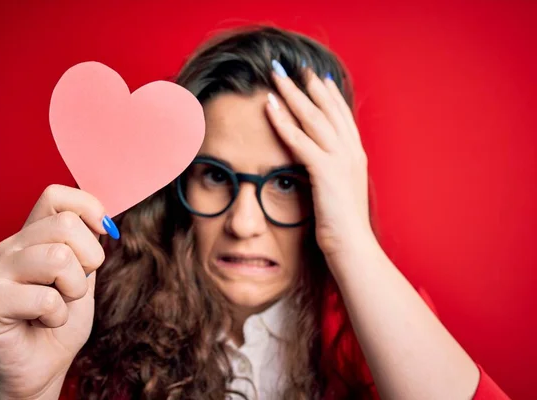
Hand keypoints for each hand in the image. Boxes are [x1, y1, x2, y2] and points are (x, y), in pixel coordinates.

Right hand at [0, 185, 112, 398]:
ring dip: (73, 291)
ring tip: (57, 306)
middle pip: (66, 225)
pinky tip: (43, 322)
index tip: (102, 236)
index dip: (88, 208)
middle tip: (74, 288)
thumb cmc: (61, 320)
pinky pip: (46, 297)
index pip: (56, 195)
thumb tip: (104, 220)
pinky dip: (57, 316)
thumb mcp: (83, 275)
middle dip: (89, 260)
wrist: (41, 367)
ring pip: (59, 258)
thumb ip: (87, 245)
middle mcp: (11, 247)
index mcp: (33, 235)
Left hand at [265, 61, 372, 260]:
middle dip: (310, 86)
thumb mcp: (340, 194)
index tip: (319, 79)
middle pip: (328, 109)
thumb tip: (322, 169)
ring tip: (278, 75)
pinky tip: (270, 104)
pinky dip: (283, 119)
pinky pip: (299, 138)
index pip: (342, 117)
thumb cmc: (343, 226)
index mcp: (355, 156)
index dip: (330, 96)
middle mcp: (350, 151)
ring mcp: (340, 159)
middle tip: (295, 66)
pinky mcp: (326, 170)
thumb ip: (334, 175)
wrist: (353, 247)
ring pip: (313, 117)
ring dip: (293, 93)